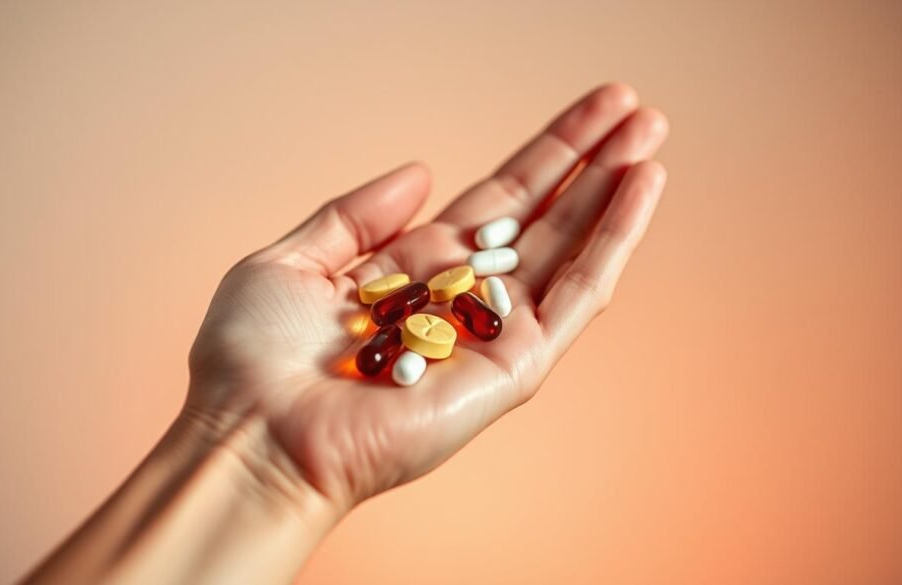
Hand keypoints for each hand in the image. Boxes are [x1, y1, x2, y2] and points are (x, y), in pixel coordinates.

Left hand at [184, 83, 668, 513]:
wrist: (250, 434)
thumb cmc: (254, 359)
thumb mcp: (292, 259)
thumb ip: (357, 216)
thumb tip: (422, 172)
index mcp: (416, 273)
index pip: (498, 203)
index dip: (545, 155)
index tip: (593, 110)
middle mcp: (463, 302)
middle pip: (544, 219)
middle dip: (592, 163)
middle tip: (641, 110)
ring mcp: (494, 335)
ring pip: (571, 250)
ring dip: (615, 191)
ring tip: (651, 131)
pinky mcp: (514, 368)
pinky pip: (577, 296)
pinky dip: (614, 240)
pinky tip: (642, 188)